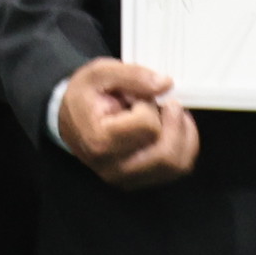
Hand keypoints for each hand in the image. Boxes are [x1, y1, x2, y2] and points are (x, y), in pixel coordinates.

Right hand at [56, 56, 199, 187]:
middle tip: (166, 103)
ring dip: (183, 134)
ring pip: (178, 165)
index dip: (149, 105)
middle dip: (174, 122)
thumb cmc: (85, 96)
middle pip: (167, 153)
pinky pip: (178, 168)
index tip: (136, 96)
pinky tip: (174, 128)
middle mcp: (113, 168)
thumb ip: (133, 75)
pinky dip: (185, 146)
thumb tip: (166, 84)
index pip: (148, 127)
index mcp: (99, 141)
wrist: (69, 118)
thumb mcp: (100, 73)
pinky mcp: (140, 181)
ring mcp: (128, 179)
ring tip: (171, 114)